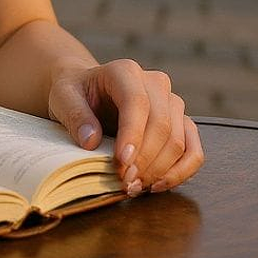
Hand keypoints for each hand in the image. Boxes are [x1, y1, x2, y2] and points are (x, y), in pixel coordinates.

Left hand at [47, 59, 203, 196]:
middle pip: (162, 126)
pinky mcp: (183, 123)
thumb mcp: (63, 97)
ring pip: (179, 141)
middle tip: (123, 182)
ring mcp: (172, 103)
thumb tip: (91, 141)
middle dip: (144, 160)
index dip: (132, 135)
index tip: (121, 163)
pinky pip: (194, 151)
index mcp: (125, 71)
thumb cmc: (76, 93)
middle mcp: (155, 83)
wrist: (88, 91)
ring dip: (159, 170)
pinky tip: (157, 185)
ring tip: (133, 187)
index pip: (137, 103)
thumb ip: (75, 115)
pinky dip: (180, 172)